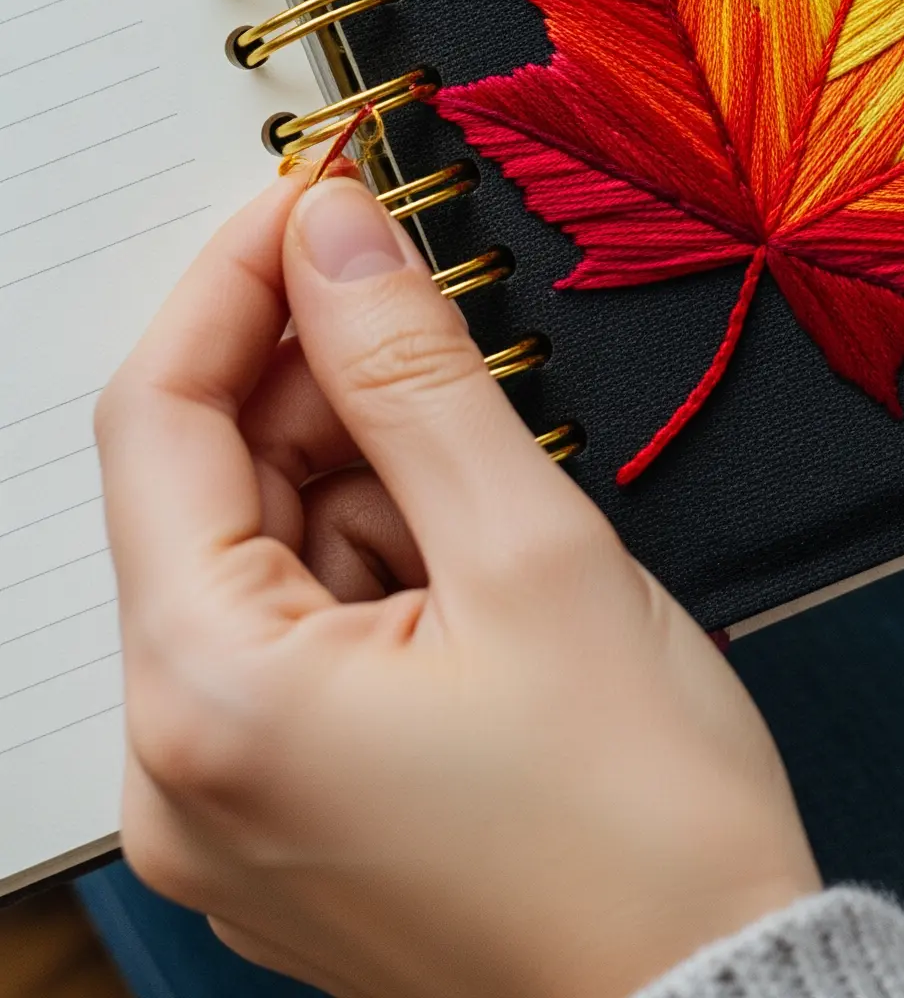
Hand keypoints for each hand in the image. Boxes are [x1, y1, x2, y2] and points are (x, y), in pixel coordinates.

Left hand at [96, 175, 819, 997]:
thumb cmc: (639, 821)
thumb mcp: (532, 549)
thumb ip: (411, 370)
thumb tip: (338, 234)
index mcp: (211, 697)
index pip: (158, 420)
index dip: (238, 278)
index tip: (323, 189)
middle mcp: (179, 763)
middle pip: (202, 489)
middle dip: (315, 374)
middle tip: (435, 297)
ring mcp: (225, 802)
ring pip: (255, 555)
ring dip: (359, 466)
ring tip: (491, 465)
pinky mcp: (286, 816)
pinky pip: (292, 633)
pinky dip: (375, 555)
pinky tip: (479, 547)